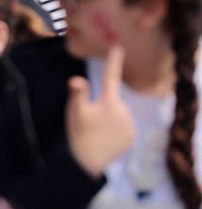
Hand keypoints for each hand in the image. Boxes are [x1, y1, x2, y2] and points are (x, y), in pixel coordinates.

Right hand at [66, 45, 135, 177]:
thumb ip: (78, 93)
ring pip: (118, 113)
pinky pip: (123, 126)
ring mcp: (130, 126)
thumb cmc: (79, 132)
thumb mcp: (75, 111)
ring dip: (109, 117)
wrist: (88, 161)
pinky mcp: (132, 137)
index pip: (111, 77)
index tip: (118, 47)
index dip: (113, 61)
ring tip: (96, 129)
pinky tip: (105, 136)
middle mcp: (124, 112)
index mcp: (110, 103)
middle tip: (89, 119)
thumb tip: (77, 80)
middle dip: (103, 104)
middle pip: (112, 99)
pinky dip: (115, 128)